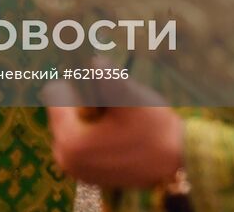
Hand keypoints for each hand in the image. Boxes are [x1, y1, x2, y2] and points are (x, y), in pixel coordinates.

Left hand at [44, 87, 184, 188]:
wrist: (178, 160)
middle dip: (84, 103)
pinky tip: (119, 137)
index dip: (79, 86)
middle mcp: (64, 159)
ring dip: (91, 116)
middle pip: (63, 108)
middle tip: (113, 113)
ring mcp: (74, 169)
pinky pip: (81, 137)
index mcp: (69, 141)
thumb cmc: (155, 129)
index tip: (100, 95)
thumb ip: (108, 78)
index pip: (54, 93)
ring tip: (119, 126)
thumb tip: (93, 60)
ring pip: (73, 121)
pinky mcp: (86, 174)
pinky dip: (95, 130)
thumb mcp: (130, 99)